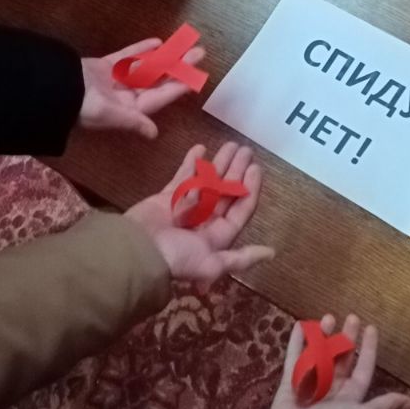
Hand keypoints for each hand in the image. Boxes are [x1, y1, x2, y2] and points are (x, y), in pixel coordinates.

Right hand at [79, 39, 204, 138]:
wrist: (54, 89)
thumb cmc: (83, 106)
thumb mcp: (110, 116)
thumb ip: (134, 121)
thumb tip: (154, 134)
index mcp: (130, 109)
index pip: (161, 96)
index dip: (179, 87)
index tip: (197, 77)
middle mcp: (125, 96)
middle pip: (158, 80)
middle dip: (178, 67)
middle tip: (199, 53)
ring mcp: (115, 80)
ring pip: (146, 66)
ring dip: (164, 56)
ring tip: (183, 44)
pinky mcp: (104, 67)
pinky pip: (126, 57)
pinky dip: (141, 50)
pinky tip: (157, 42)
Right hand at [126, 142, 273, 286]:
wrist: (137, 250)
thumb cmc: (176, 257)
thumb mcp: (213, 264)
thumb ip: (241, 258)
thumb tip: (272, 253)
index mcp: (218, 236)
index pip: (240, 209)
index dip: (250, 189)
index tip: (256, 167)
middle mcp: (205, 221)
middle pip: (226, 191)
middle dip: (237, 171)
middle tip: (246, 149)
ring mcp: (186, 207)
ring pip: (208, 181)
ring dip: (220, 163)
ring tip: (231, 144)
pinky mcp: (167, 196)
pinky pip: (183, 176)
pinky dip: (192, 162)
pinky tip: (202, 148)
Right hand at [269, 315, 407, 408]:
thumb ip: (383, 405)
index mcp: (349, 393)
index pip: (362, 367)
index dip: (368, 348)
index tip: (371, 328)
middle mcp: (331, 386)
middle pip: (341, 357)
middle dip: (347, 337)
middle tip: (351, 317)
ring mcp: (310, 381)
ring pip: (318, 353)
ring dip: (323, 335)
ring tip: (327, 318)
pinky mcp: (290, 380)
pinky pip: (294, 357)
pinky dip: (297, 341)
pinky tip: (301, 325)